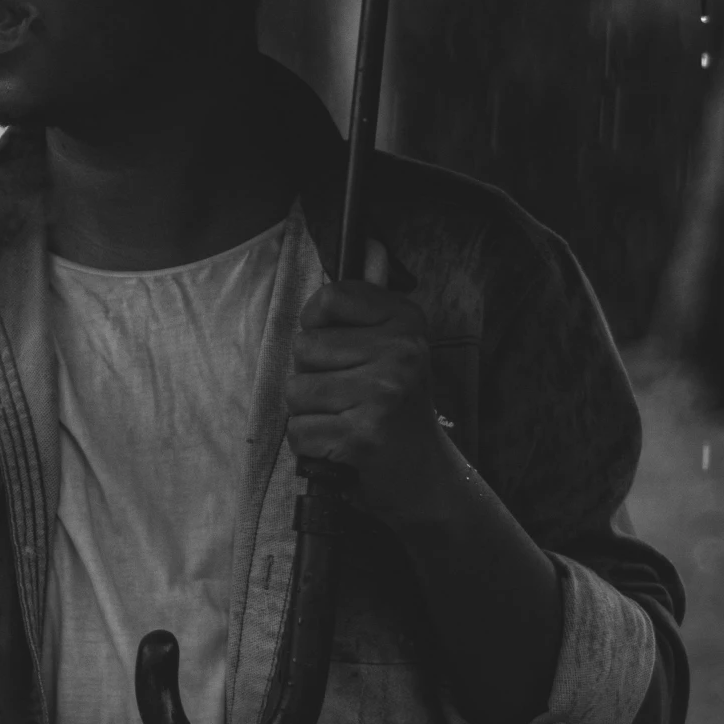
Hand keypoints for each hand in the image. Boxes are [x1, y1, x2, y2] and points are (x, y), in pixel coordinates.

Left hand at [286, 269, 449, 522]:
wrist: (427, 479)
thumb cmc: (399, 410)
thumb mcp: (395, 348)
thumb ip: (372, 302)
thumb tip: (370, 244)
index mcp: (405, 322)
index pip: (329, 298)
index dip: (317, 325)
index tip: (337, 348)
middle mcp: (399, 352)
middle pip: (304, 348)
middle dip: (313, 378)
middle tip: (349, 397)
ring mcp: (382, 393)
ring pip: (296, 391)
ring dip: (310, 415)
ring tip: (345, 421)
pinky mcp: (362, 435)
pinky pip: (300, 431)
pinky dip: (312, 446)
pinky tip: (342, 447)